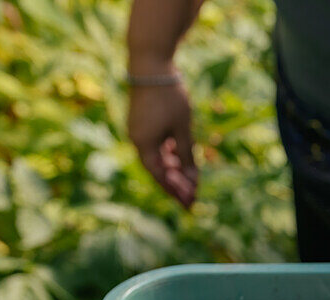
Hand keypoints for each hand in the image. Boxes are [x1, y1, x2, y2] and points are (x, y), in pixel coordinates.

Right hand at [127, 78, 197, 207]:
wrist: (151, 66)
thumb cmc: (169, 98)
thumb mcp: (183, 130)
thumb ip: (186, 155)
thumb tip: (191, 179)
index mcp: (144, 146)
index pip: (161, 177)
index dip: (176, 192)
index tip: (190, 204)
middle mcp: (137, 141)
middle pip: (158, 171)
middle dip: (176, 184)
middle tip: (192, 198)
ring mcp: (138, 132)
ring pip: (157, 158)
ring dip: (174, 169)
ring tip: (190, 180)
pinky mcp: (142, 123)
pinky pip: (155, 146)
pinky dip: (168, 154)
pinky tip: (181, 159)